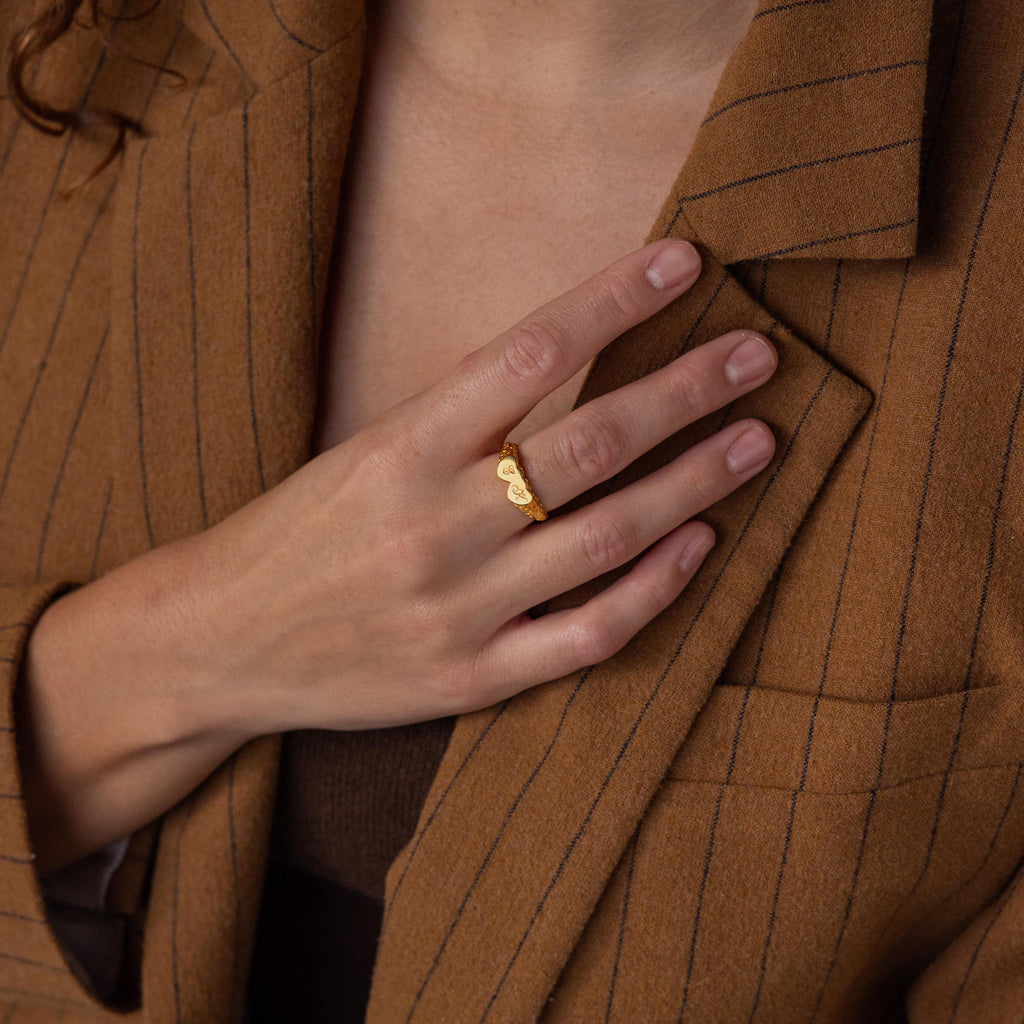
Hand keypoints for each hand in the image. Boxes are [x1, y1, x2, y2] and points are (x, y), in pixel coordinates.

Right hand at [186, 239, 776, 735]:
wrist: (215, 644)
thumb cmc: (290, 536)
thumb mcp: (355, 454)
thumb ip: (452, 420)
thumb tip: (561, 364)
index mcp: (397, 451)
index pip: (528, 353)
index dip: (615, 300)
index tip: (685, 264)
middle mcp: (435, 524)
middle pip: (590, 442)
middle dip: (687, 390)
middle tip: (758, 355)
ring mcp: (459, 608)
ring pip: (607, 535)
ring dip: (694, 482)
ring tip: (757, 439)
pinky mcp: (471, 677)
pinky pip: (586, 634)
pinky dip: (654, 589)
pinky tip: (703, 544)